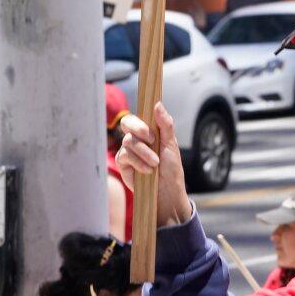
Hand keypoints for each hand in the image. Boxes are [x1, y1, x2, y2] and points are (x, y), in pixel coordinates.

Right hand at [116, 102, 191, 227]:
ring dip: (144, 152)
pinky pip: (124, 156)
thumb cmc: (171, 168)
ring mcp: (128, 151)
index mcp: (149, 132)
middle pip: (127, 123)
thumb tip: (157, 103)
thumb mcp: (171, 145)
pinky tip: (147, 170)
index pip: (138, 116)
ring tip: (155, 164)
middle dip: (139, 129)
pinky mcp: (123, 165)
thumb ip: (165, 125)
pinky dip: (137, 162)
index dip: (141, 119)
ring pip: (128, 141)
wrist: (167, 192)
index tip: (151, 130)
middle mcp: (137, 139)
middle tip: (152, 140)